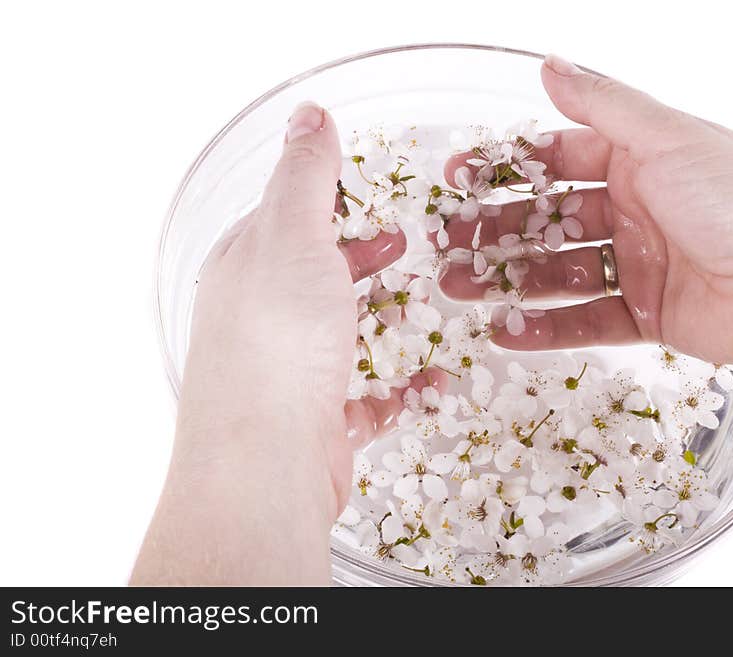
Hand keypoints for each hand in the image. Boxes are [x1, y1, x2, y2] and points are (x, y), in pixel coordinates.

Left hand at [133, 103, 436, 583]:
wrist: (265, 465)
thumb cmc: (277, 342)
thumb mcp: (292, 236)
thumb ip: (305, 176)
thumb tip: (309, 113)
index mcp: (249, 265)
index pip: (292, 217)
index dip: (338, 201)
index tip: (388, 195)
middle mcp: (263, 317)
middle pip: (324, 277)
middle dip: (372, 263)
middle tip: (418, 251)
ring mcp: (292, 371)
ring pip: (351, 336)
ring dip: (397, 326)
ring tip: (441, 315)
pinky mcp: (321, 418)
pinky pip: (370, 394)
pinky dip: (405, 386)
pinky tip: (437, 382)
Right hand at [439, 54, 732, 372]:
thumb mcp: (668, 139)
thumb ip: (605, 106)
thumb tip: (549, 65)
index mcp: (640, 161)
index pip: (558, 160)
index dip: (507, 168)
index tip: (459, 177)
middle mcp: (634, 210)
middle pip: (548, 220)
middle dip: (495, 231)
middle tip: (446, 244)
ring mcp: (637, 265)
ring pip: (557, 272)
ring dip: (506, 281)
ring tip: (456, 289)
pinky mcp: (644, 315)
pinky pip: (584, 320)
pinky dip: (546, 328)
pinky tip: (504, 332)